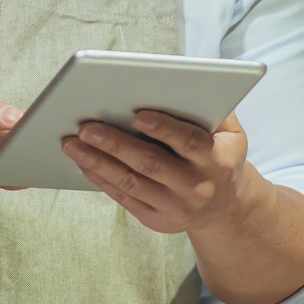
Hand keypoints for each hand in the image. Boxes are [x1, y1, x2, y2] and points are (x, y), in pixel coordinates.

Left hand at [62, 111, 258, 234]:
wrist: (227, 208)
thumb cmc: (221, 155)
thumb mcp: (231, 133)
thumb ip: (212, 108)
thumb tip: (175, 83)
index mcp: (217, 160)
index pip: (189, 142)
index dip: (164, 129)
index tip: (138, 115)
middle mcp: (197, 187)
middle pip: (151, 163)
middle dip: (115, 143)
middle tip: (86, 126)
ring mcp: (176, 207)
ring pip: (131, 182)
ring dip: (98, 162)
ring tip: (72, 144)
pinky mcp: (158, 221)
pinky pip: (124, 198)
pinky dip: (101, 179)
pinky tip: (83, 162)